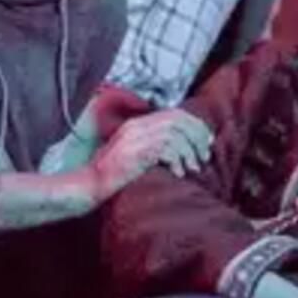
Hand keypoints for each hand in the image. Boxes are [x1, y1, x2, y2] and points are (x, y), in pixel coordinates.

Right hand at [88, 109, 212, 199]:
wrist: (90, 184)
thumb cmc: (114, 172)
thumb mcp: (134, 150)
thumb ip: (154, 142)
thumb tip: (184, 144)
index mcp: (138, 122)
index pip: (174, 113)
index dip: (195, 125)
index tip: (207, 140)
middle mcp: (138, 126)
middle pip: (179, 121)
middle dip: (197, 136)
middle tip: (205, 155)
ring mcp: (136, 138)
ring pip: (176, 135)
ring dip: (190, 152)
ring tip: (194, 168)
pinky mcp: (137, 153)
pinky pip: (167, 151)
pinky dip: (178, 162)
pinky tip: (179, 173)